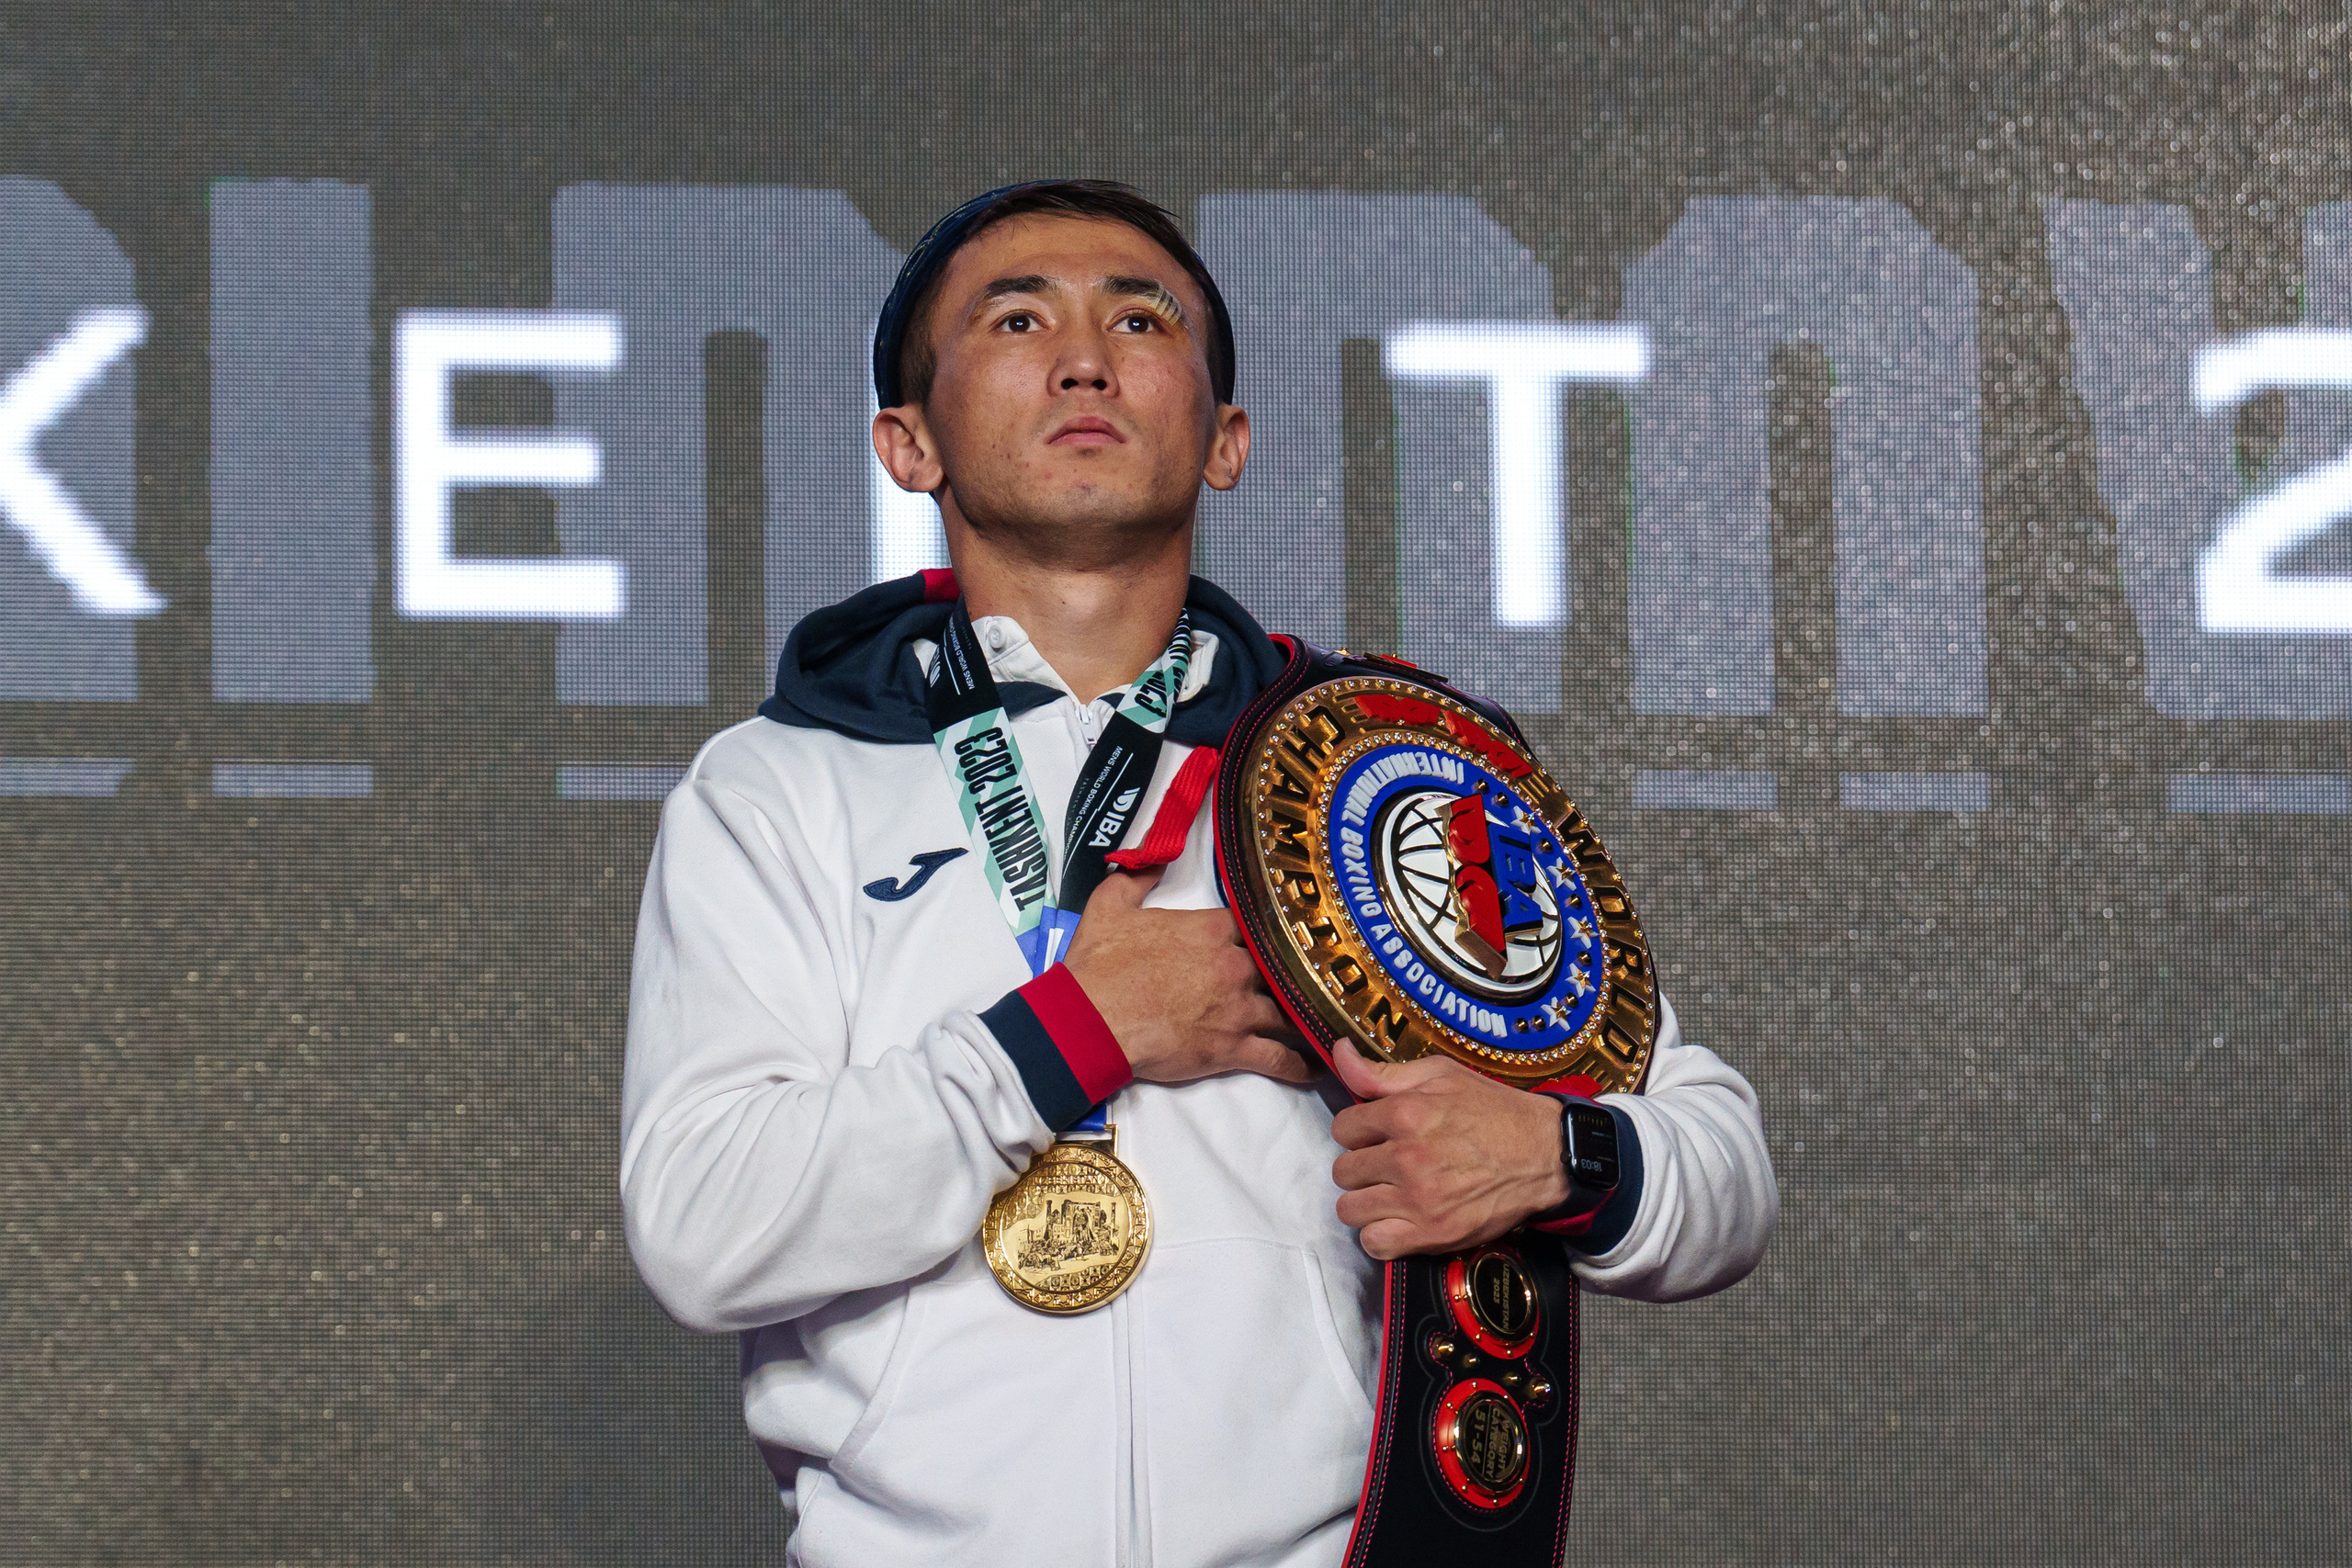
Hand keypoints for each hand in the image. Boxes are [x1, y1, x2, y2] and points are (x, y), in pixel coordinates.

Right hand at [1063, 866, 1315, 1085]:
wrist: (1087, 1022)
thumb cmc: (1098, 966)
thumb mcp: (1109, 904)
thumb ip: (1138, 876)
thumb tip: (1153, 855)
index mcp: (1212, 929)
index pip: (1257, 924)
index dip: (1267, 932)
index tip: (1278, 939)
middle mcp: (1235, 966)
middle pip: (1280, 967)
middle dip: (1292, 974)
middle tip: (1312, 979)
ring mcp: (1239, 1010)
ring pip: (1289, 1011)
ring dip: (1305, 1016)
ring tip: (1326, 1020)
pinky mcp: (1233, 1049)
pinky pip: (1280, 1057)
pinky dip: (1301, 1063)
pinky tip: (1317, 1065)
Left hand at [1328, 1038, 1569, 1259]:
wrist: (1544, 1154)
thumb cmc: (1493, 1110)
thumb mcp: (1441, 1075)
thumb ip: (1382, 1072)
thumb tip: (1339, 1051)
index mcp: (1405, 1114)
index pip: (1343, 1128)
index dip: (1358, 1131)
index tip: (1377, 1135)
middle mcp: (1406, 1158)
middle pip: (1343, 1171)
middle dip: (1362, 1166)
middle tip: (1387, 1164)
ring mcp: (1418, 1200)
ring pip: (1351, 1209)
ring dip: (1366, 1202)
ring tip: (1389, 1193)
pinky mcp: (1432, 1234)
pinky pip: (1374, 1244)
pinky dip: (1380, 1235)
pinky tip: (1397, 1220)